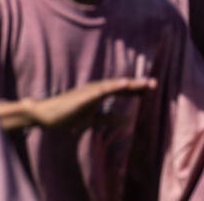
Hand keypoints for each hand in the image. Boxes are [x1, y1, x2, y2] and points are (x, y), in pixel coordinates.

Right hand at [30, 77, 156, 128]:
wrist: (47, 115)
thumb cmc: (68, 115)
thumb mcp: (92, 119)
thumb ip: (109, 118)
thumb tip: (126, 120)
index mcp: (100, 93)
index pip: (122, 91)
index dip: (137, 90)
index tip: (152, 89)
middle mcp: (97, 88)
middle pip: (121, 85)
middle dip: (138, 85)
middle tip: (155, 83)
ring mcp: (90, 90)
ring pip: (114, 85)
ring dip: (130, 84)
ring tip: (145, 83)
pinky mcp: (84, 95)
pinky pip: (101, 90)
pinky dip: (114, 86)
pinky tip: (125, 84)